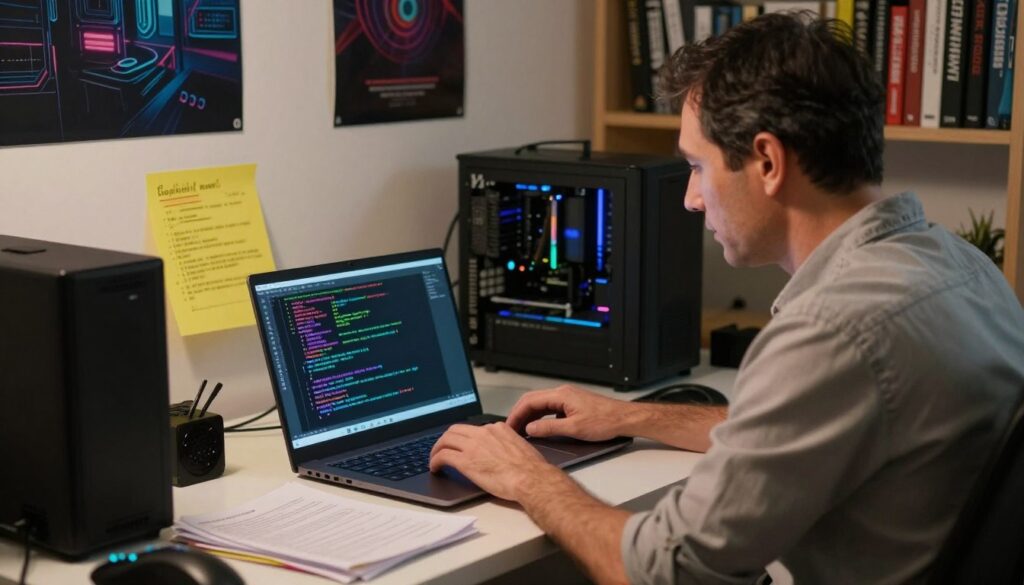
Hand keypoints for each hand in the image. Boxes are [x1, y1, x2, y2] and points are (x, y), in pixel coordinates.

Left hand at [428, 422, 561, 501]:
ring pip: (445, 440)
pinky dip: (435, 460)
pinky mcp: (465, 461)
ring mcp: (473, 446)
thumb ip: (507, 444)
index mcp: (498, 428)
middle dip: (446, 440)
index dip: (464, 437)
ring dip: (437, 449)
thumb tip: (504, 452)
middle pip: (455, 430)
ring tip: (435, 459)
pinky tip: (435, 468)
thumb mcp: (520, 446)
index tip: (461, 444)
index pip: (474, 428)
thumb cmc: (531, 469)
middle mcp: (483, 433)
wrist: (531, 479)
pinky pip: (443, 456)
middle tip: (442, 449)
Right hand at [505, 385, 632, 440]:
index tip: (510, 425)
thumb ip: (549, 429)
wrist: (624, 418)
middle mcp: (563, 393)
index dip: (517, 414)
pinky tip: (539, 428)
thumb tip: (530, 429)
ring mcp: (568, 398)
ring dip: (530, 416)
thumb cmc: (605, 421)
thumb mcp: (574, 429)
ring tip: (522, 430)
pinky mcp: (572, 404)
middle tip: (511, 428)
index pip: (530, 401)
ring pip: (541, 404)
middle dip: (520, 414)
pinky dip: (541, 417)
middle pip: (533, 400)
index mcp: (561, 395)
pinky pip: (550, 408)